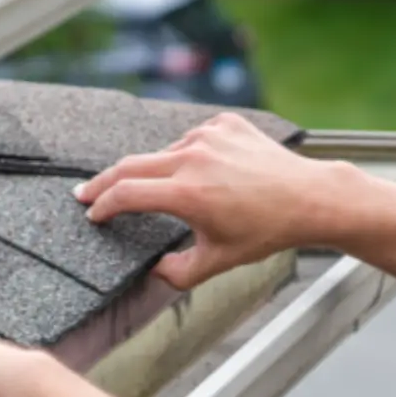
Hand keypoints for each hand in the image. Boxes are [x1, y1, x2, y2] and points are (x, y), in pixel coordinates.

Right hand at [75, 112, 354, 288]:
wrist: (309, 198)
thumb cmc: (268, 230)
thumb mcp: (219, 261)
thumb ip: (179, 273)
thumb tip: (156, 272)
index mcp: (187, 193)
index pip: (125, 194)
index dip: (102, 205)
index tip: (92, 213)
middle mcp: (193, 158)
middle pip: (130, 165)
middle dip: (104, 182)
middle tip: (87, 194)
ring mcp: (209, 136)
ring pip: (165, 153)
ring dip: (156, 172)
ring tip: (166, 193)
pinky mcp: (225, 123)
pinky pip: (193, 138)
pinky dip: (189, 154)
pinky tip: (204, 172)